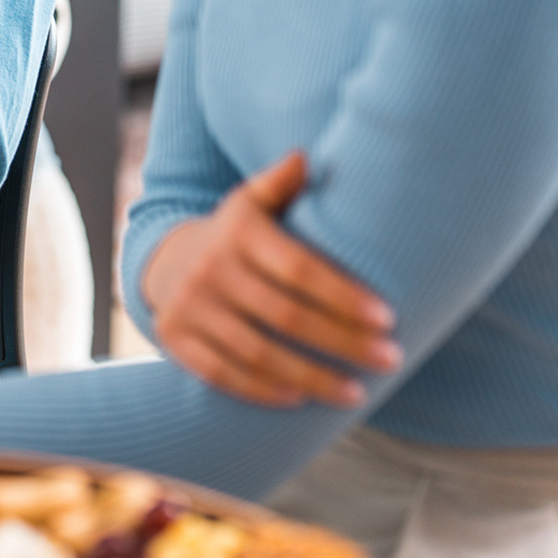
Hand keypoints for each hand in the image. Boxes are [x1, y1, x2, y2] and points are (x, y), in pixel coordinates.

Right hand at [139, 151, 402, 407]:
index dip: (344, 295)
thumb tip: (307, 156)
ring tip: (358, 393)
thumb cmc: (235, 234)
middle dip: (344, 341)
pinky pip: (223, 375)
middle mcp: (210, 269)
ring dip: (313, 377)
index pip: (299, 268)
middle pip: (286, 316)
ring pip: (258, 353)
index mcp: (238, 233)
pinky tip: (302, 400)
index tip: (387, 318)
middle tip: (391, 359)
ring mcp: (189, 307)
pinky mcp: (175, 340)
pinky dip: (264, 391)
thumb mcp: (251, 201)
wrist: (166, 261)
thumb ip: (281, 183)